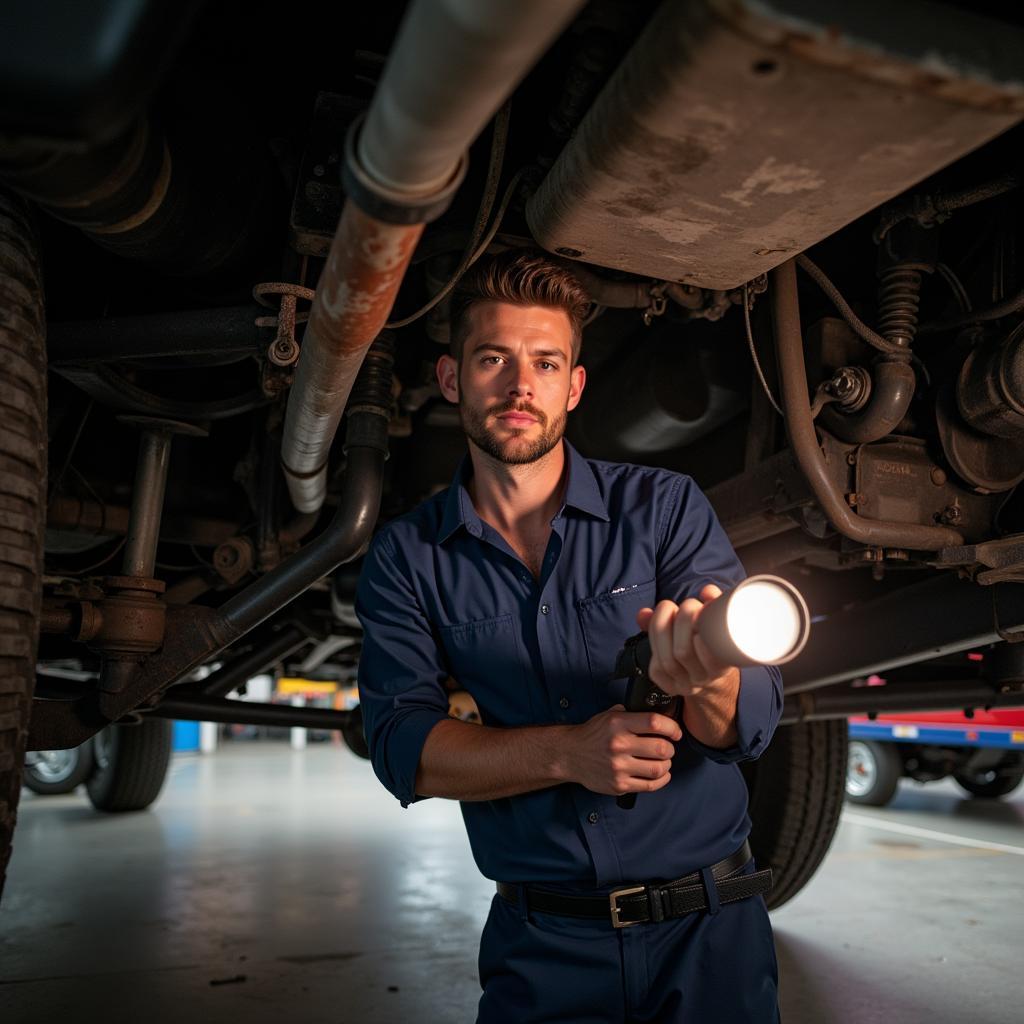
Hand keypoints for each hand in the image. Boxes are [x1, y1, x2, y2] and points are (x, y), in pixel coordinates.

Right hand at [565, 705, 681, 795]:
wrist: (570, 755)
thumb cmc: (592, 735)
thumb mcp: (608, 716)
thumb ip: (631, 714)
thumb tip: (657, 714)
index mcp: (618, 724)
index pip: (654, 722)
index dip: (672, 727)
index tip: (675, 732)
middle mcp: (619, 745)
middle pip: (661, 748)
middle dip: (670, 748)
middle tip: (668, 747)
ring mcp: (619, 767)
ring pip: (658, 768)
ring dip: (667, 764)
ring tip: (663, 761)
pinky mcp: (619, 784)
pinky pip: (650, 785)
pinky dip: (661, 779)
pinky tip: (661, 774)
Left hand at [636, 584, 737, 698]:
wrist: (712, 677)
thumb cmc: (717, 643)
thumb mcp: (722, 626)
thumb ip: (717, 605)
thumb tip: (708, 590)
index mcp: (723, 667)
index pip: (711, 654)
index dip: (701, 630)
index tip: (701, 609)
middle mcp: (704, 679)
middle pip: (682, 652)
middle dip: (679, 621)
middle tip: (685, 605)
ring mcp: (686, 685)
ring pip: (666, 660)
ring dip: (661, 629)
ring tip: (669, 611)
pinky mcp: (668, 687)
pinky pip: (656, 669)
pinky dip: (654, 644)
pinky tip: (660, 631)